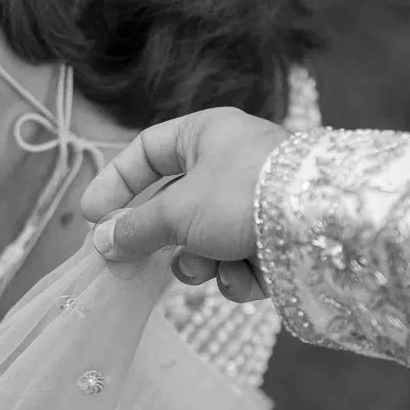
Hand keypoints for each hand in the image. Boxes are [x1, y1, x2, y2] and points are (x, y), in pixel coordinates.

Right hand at [78, 107, 289, 302]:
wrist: (318, 223)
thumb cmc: (241, 195)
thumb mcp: (176, 210)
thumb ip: (135, 227)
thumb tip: (102, 243)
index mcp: (207, 134)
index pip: (147, 151)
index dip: (116, 182)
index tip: (91, 215)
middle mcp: (232, 163)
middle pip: (175, 205)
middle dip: (160, 237)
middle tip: (132, 261)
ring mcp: (255, 203)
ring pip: (204, 240)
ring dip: (200, 261)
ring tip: (209, 265)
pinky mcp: (276, 240)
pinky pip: (237, 260)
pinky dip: (236, 273)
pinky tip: (246, 275)